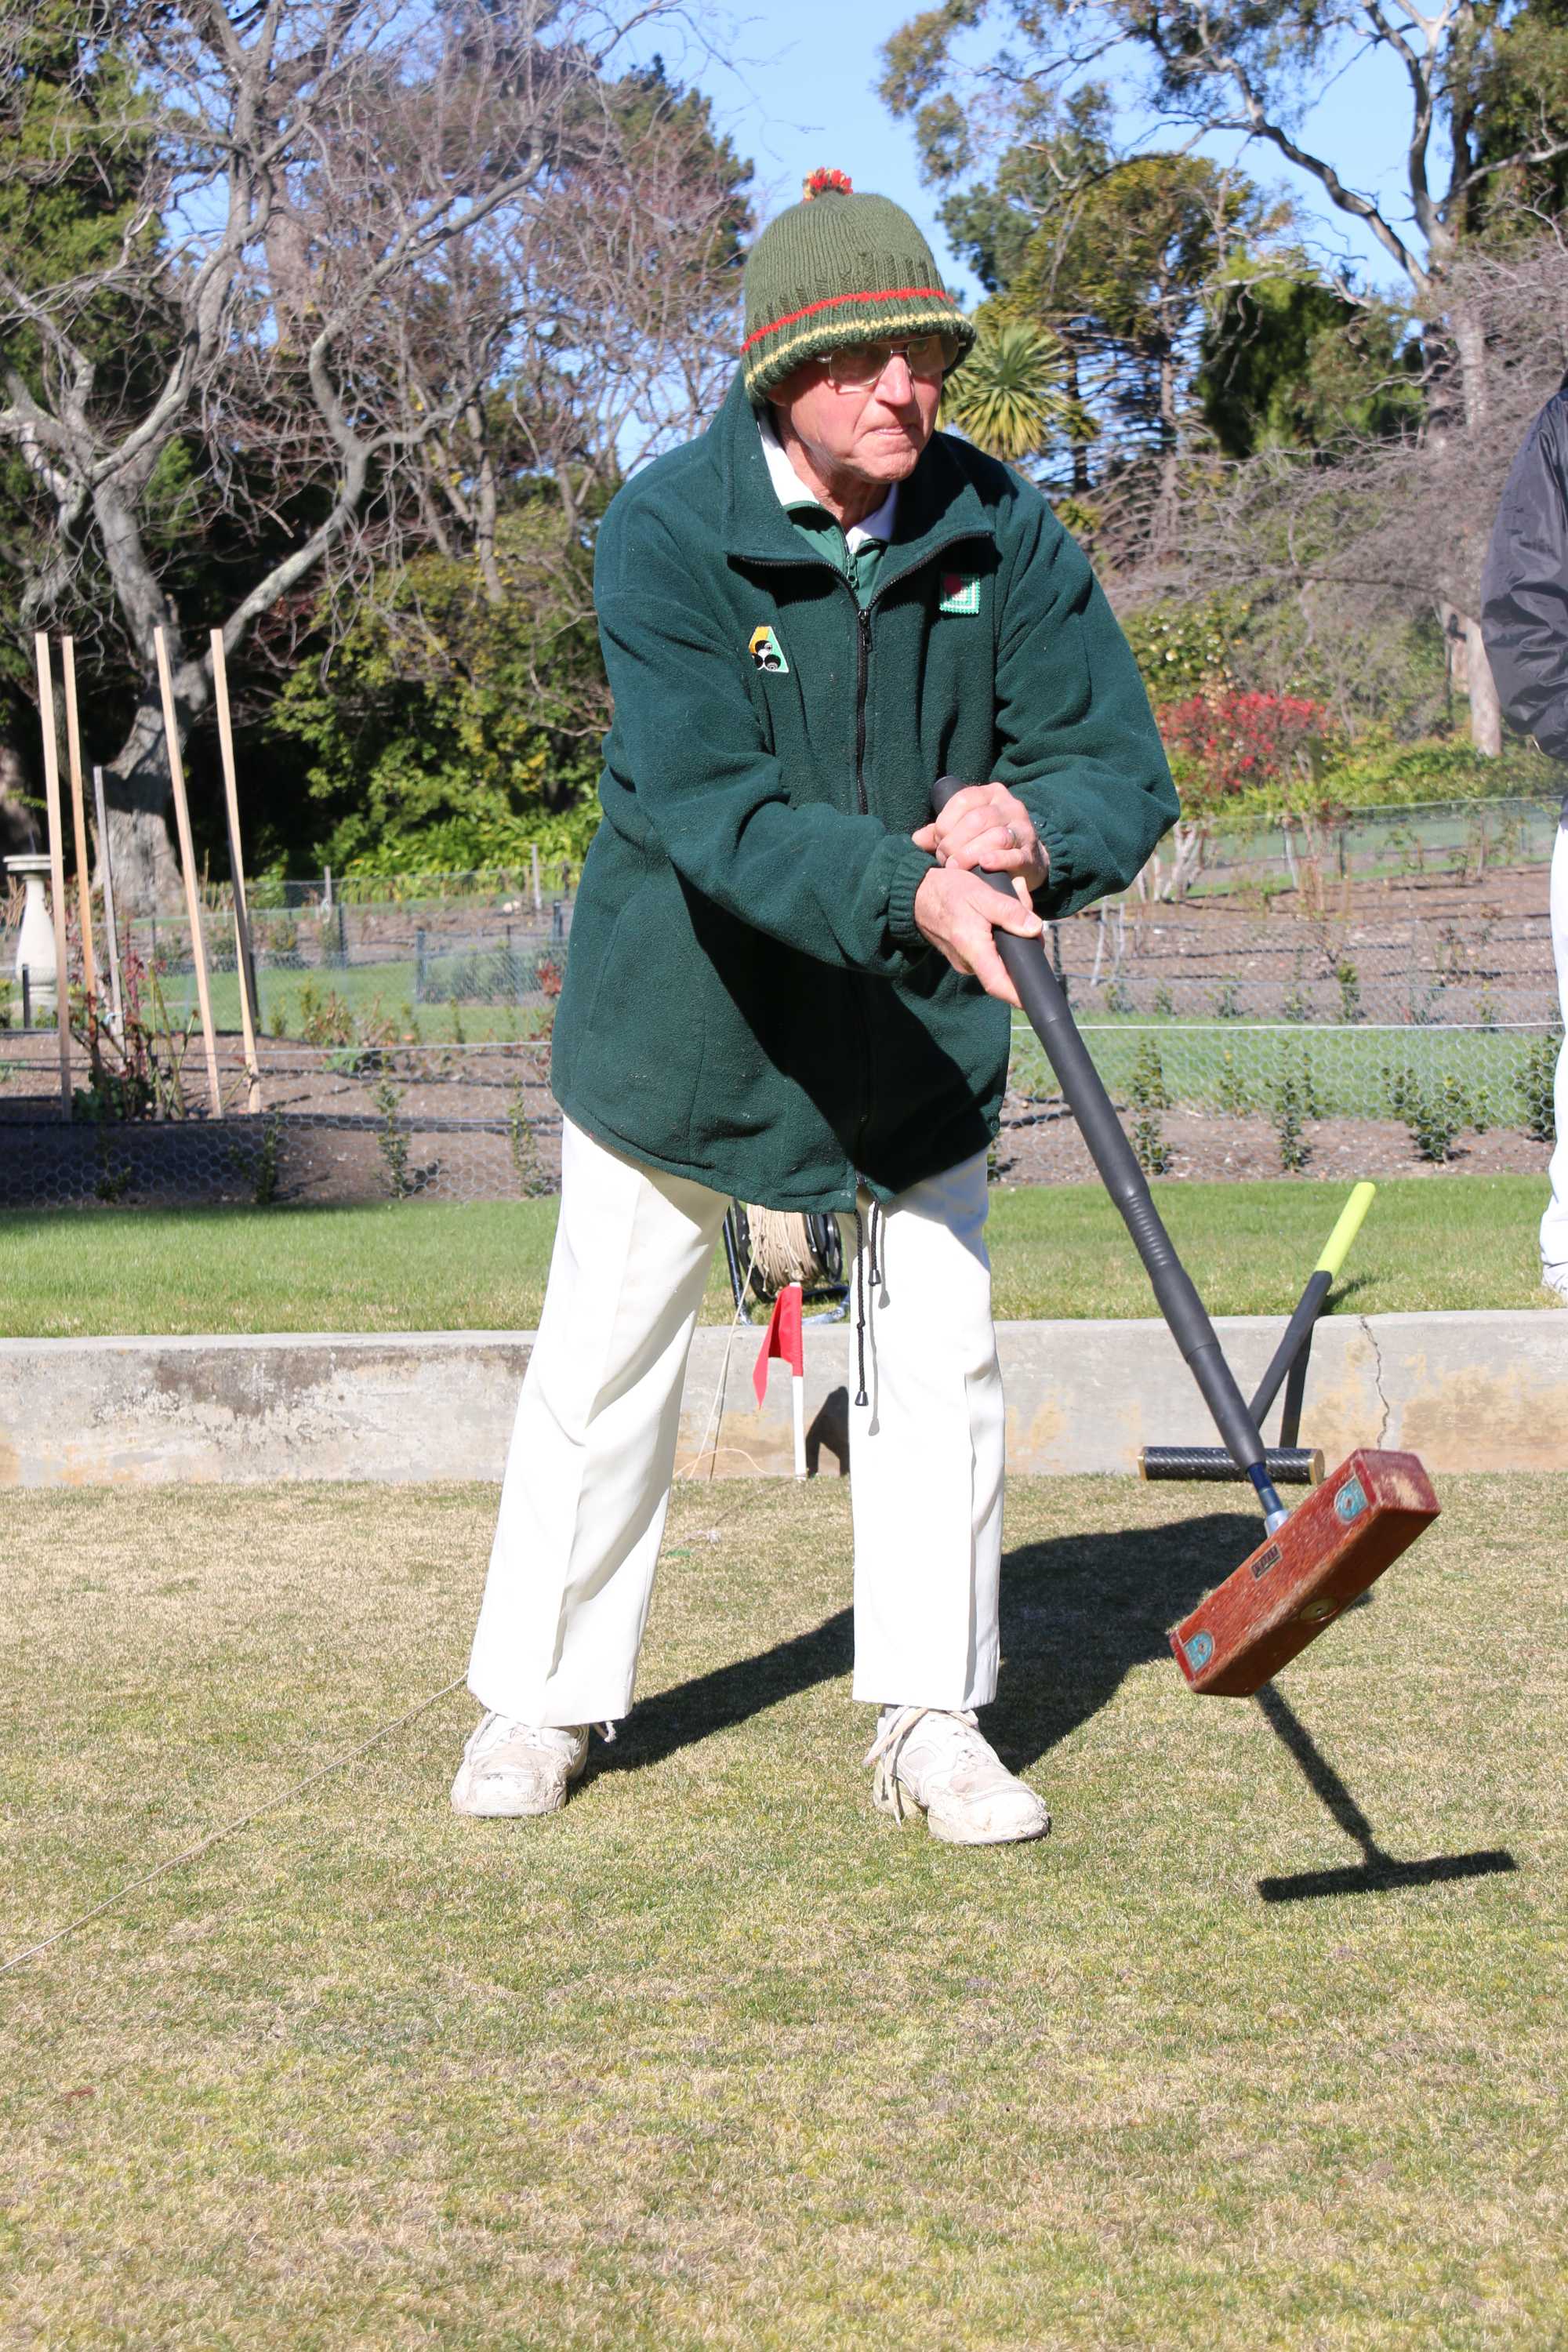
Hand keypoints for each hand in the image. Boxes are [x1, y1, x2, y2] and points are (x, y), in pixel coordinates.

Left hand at [911, 782, 1047, 895]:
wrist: (1027, 860)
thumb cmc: (987, 842)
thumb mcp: (965, 831)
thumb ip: (941, 832)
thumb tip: (916, 839)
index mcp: (991, 794)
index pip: (964, 799)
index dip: (945, 822)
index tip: (937, 841)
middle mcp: (1009, 806)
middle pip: (978, 819)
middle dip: (955, 841)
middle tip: (945, 860)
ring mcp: (1023, 829)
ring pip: (996, 836)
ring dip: (970, 853)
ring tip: (957, 867)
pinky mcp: (1030, 854)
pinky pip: (1015, 855)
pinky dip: (998, 860)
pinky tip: (984, 864)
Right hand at [912, 863, 1043, 1008]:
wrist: (918, 894)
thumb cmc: (948, 892)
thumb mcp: (982, 894)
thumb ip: (1010, 911)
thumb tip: (1035, 928)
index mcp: (973, 949)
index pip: (998, 985)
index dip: (1018, 995)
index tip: (1036, 997)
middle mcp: (968, 962)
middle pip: (1005, 969)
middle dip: (1024, 950)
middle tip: (1030, 917)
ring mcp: (964, 961)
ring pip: (998, 960)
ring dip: (1013, 941)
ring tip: (1018, 909)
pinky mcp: (963, 955)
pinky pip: (988, 954)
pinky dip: (1000, 939)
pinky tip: (1002, 917)